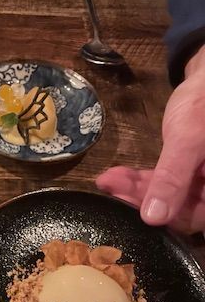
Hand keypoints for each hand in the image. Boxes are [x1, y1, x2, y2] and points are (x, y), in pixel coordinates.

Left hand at [96, 44, 204, 233]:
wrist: (204, 83)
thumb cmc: (203, 107)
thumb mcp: (188, 142)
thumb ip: (172, 180)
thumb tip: (154, 218)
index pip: (190, 217)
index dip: (158, 215)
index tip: (125, 201)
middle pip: (175, 211)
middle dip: (139, 199)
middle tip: (109, 188)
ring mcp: (198, 185)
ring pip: (164, 198)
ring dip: (134, 189)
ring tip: (106, 179)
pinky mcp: (184, 175)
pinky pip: (161, 184)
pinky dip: (140, 180)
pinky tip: (116, 176)